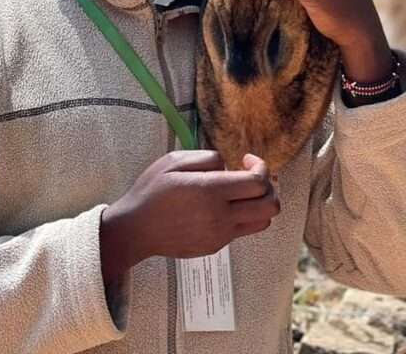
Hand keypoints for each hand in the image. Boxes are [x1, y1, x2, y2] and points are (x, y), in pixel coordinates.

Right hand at [100, 150, 278, 283]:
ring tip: (243, 192)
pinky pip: (243, 231)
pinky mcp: (215, 246)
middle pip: (270, 205)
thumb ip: (207, 158)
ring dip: (261, 204)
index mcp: (211, 191)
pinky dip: (244, 216)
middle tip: (252, 177)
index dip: (261, 167)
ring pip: (263, 222)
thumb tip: (228, 165)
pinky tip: (224, 206)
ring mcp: (220, 235)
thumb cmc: (152, 191)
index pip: (258, 182)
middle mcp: (220, 216)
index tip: (246, 160)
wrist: (135, 230)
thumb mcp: (174, 160)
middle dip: (269, 186)